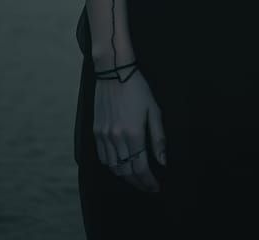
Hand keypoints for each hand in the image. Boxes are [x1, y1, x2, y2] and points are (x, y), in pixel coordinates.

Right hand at [93, 69, 166, 192]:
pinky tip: (120, 165)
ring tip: (136, 178)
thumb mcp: (154, 110)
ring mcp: (104, 135)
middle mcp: (116, 138)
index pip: (141, 168)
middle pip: (126, 172)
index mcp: (133, 133)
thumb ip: (158, 138)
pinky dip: (111, 166)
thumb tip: (163, 161)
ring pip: (113, 168)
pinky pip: (102, 157)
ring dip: (125, 177)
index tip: (156, 187)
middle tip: (148, 186)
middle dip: (138, 183)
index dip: (149, 182)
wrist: (113, 71)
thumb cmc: (137, 88)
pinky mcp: (96, 131)